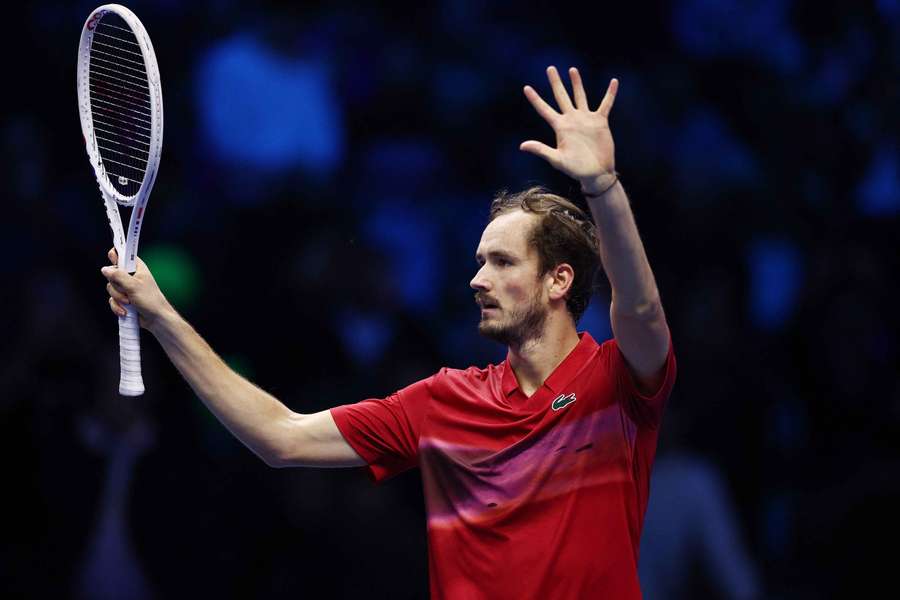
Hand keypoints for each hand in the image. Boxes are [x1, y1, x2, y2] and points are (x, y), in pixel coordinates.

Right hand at [101, 248, 171, 330]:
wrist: (156, 319)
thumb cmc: (151, 301)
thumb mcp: (134, 286)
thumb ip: (118, 276)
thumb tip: (105, 269)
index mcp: (137, 268)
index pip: (123, 255)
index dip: (116, 255)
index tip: (113, 258)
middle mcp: (130, 276)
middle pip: (112, 274)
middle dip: (117, 286)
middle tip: (127, 290)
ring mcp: (126, 288)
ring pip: (110, 288)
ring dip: (119, 298)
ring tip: (129, 302)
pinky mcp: (123, 299)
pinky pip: (112, 300)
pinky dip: (117, 307)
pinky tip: (125, 311)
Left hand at [520, 66, 618, 193]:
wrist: (596, 173)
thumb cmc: (575, 169)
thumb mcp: (556, 159)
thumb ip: (541, 150)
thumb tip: (522, 146)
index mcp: (560, 127)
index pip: (544, 109)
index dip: (535, 99)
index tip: (526, 88)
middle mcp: (571, 120)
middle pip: (561, 97)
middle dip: (555, 83)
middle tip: (550, 68)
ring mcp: (586, 119)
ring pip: (580, 96)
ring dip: (577, 83)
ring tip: (572, 70)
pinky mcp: (600, 122)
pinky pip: (605, 104)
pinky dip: (610, 94)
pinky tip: (614, 82)